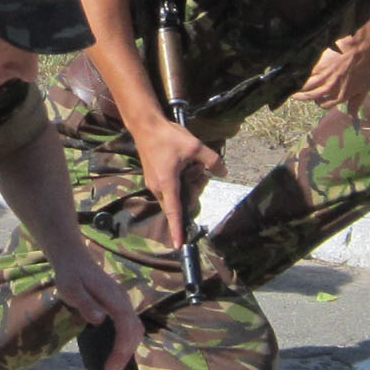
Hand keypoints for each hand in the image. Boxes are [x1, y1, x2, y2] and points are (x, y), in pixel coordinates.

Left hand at [48, 249, 143, 369]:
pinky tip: (117, 351)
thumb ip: (85, 303)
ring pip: (135, 328)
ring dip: (127, 349)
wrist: (74, 259)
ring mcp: (123, 301)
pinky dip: (127, 341)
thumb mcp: (70, 289)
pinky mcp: (119, 305)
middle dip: (125, 353)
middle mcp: (123, 299)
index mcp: (113, 297)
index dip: (121, 348)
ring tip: (113, 366)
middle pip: (134, 330)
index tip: (110, 366)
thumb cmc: (70, 275)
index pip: (125, 326)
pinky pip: (129, 325)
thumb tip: (100, 320)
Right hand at [134, 116, 223, 248]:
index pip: (174, 212)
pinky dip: (180, 181)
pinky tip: (184, 164)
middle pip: (180, 202)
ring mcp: (153, 183)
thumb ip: (212, 160)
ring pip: (175, 195)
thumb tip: (224, 172)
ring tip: (193, 165)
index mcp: (167, 184)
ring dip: (188, 184)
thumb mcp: (194, 146)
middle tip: (200, 172)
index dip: (177, 229)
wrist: (145, 125)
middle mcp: (157, 187)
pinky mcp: (153, 177)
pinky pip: (170, 188)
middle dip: (194, 191)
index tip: (179, 245)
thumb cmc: (168, 137)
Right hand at [293, 40, 369, 113]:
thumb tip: (351, 116)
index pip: (324, 105)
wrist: (358, 48)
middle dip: (301, 97)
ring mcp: (322, 78)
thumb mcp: (365, 87)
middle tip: (295, 95)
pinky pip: (303, 74)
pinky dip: (296, 75)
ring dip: (296, 88)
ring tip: (288, 85)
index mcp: (341, 96)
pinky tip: (291, 73)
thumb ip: (356, 103)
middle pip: (310, 97)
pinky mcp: (317, 67)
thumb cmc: (365, 66)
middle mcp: (329, 89)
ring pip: (305, 87)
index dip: (319, 102)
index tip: (316, 99)